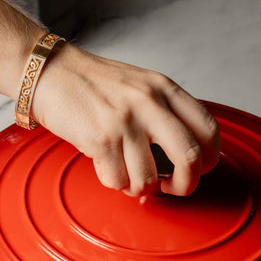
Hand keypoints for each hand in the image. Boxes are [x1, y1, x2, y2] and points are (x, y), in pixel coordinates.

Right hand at [32, 44, 219, 196]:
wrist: (50, 74)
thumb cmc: (94, 86)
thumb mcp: (140, 86)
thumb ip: (165, 113)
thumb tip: (187, 157)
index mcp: (164, 89)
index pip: (209, 129)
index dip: (209, 159)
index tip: (197, 169)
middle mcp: (149, 103)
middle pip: (191, 158)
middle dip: (185, 184)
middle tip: (172, 187)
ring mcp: (125, 122)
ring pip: (149, 179)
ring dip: (137, 186)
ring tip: (125, 171)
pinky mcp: (101, 140)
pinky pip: (119, 181)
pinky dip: (114, 181)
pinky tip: (105, 165)